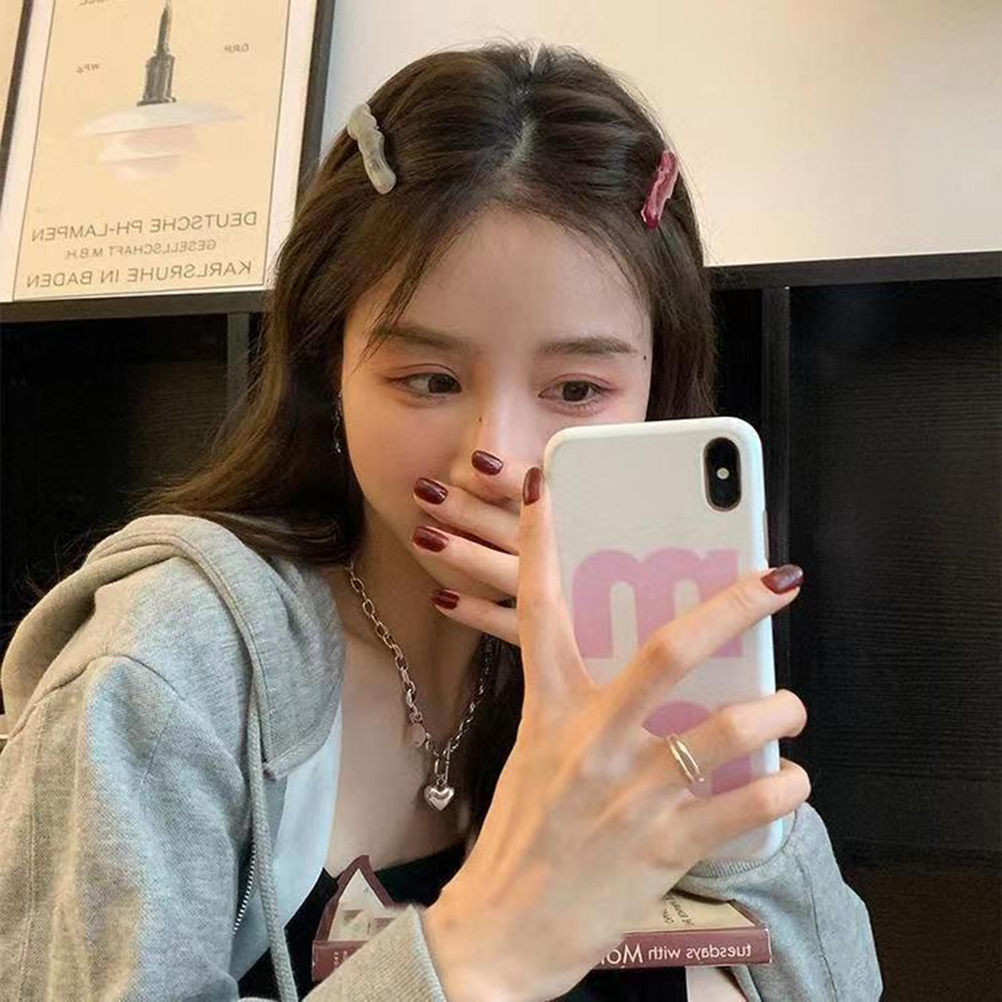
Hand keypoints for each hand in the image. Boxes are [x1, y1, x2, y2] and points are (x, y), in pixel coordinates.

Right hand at [422, 466, 809, 1001]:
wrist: (498, 931)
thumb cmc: (523, 839)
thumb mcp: (537, 758)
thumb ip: (584, 713)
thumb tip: (656, 679)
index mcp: (550, 713)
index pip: (539, 612)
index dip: (542, 546)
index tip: (548, 489)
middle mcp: (590, 744)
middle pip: (665, 653)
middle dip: (728, 607)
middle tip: (775, 579)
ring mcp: (627, 796)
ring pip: (722, 732)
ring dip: (774, 712)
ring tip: (787, 705)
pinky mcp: (660, 849)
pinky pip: (742, 807)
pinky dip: (781, 789)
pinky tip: (789, 781)